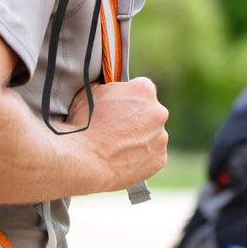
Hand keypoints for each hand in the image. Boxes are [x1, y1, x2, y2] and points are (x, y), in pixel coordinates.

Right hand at [66, 77, 168, 191]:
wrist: (86, 159)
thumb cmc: (85, 123)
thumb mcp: (92, 92)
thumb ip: (110, 88)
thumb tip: (111, 88)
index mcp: (143, 90)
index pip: (142, 87)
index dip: (129, 96)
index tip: (120, 104)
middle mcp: (158, 112)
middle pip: (151, 111)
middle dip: (138, 117)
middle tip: (118, 125)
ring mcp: (161, 137)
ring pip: (153, 134)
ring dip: (141, 136)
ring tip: (118, 144)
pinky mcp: (160, 159)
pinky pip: (152, 154)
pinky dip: (142, 155)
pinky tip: (124, 156)